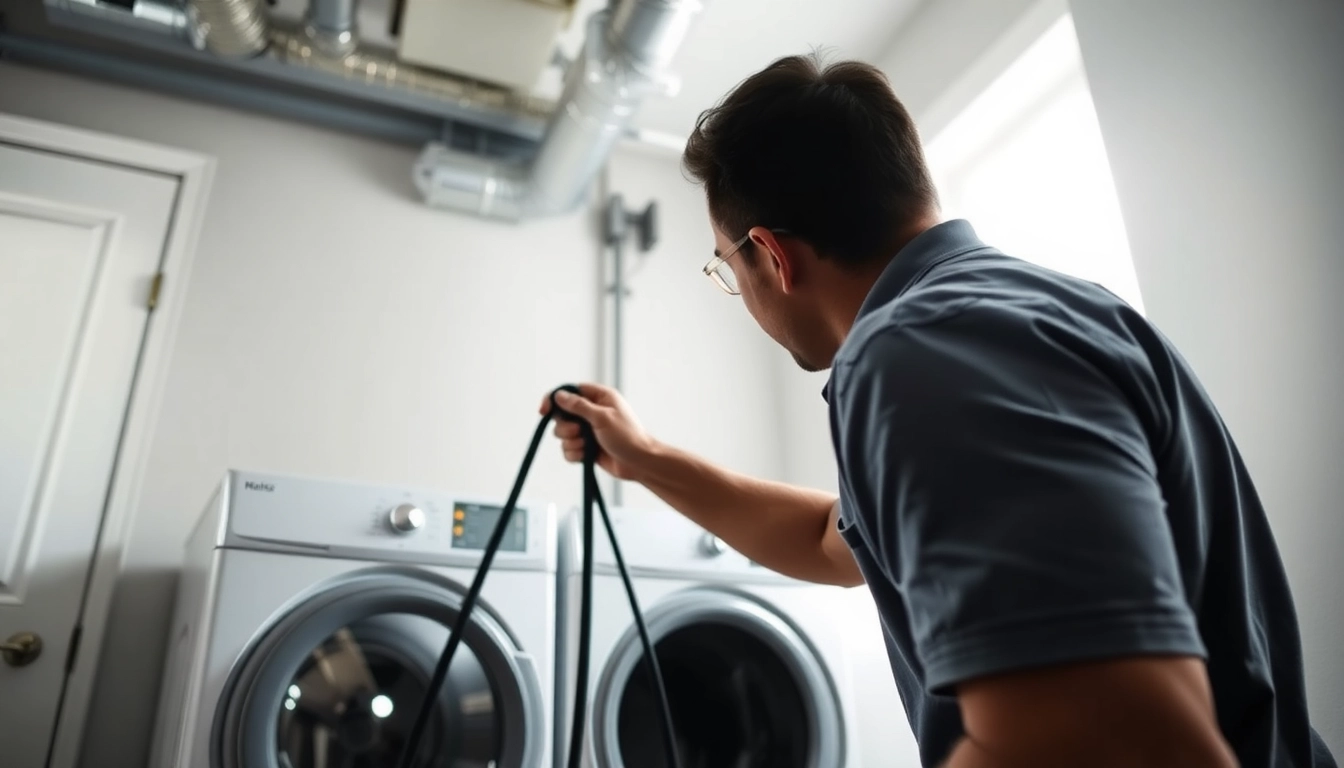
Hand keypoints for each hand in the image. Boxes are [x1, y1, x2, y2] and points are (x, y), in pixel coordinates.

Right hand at [539, 383, 657, 480]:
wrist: (639, 464)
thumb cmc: (627, 437)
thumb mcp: (602, 417)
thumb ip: (579, 406)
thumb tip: (559, 396)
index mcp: (599, 398)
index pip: (570, 391)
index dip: (555, 400)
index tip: (544, 411)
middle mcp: (592, 412)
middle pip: (562, 415)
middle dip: (566, 427)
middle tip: (579, 433)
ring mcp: (588, 431)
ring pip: (563, 434)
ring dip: (571, 442)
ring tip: (587, 446)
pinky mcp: (586, 448)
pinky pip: (568, 450)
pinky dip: (574, 454)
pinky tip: (586, 457)